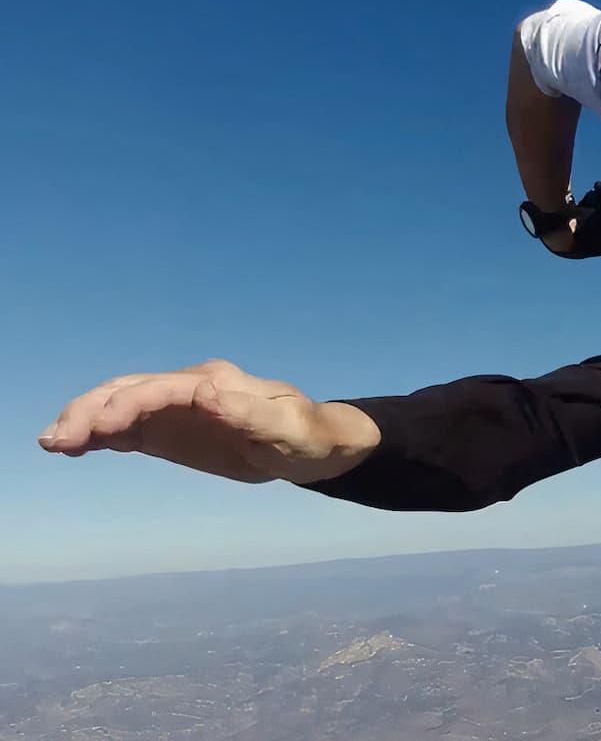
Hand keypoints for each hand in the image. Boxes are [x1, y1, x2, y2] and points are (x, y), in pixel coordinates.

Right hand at [37, 359, 377, 483]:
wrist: (317, 444)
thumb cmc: (309, 436)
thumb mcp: (289, 430)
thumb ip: (249, 414)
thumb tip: (205, 394)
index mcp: (217, 383)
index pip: (162, 389)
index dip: (129, 406)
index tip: (100, 430)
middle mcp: (191, 388)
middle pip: (130, 390)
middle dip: (91, 410)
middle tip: (57, 440)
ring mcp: (177, 407)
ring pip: (121, 405)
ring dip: (85, 420)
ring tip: (51, 444)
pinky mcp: (172, 429)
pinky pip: (128, 427)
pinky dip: (98, 434)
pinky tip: (71, 449)